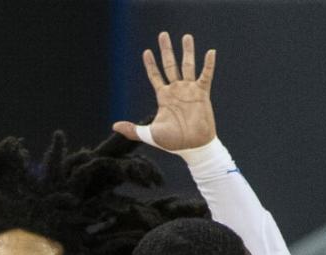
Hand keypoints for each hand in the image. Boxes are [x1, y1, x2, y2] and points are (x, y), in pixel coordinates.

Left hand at [113, 32, 216, 152]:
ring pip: (188, 65)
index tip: (146, 52)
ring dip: (187, 51)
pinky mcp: (202, 94)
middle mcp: (176, 90)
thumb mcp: (150, 135)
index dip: (150, 65)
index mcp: (164, 97)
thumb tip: (114, 126)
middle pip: (170, 65)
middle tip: (163, 34)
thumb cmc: (173, 143)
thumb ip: (133, 130)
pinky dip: (209, 64)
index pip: (155, 76)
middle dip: (166, 50)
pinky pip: (206, 75)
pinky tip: (210, 52)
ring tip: (186, 36)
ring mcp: (189, 90)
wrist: (193, 148)